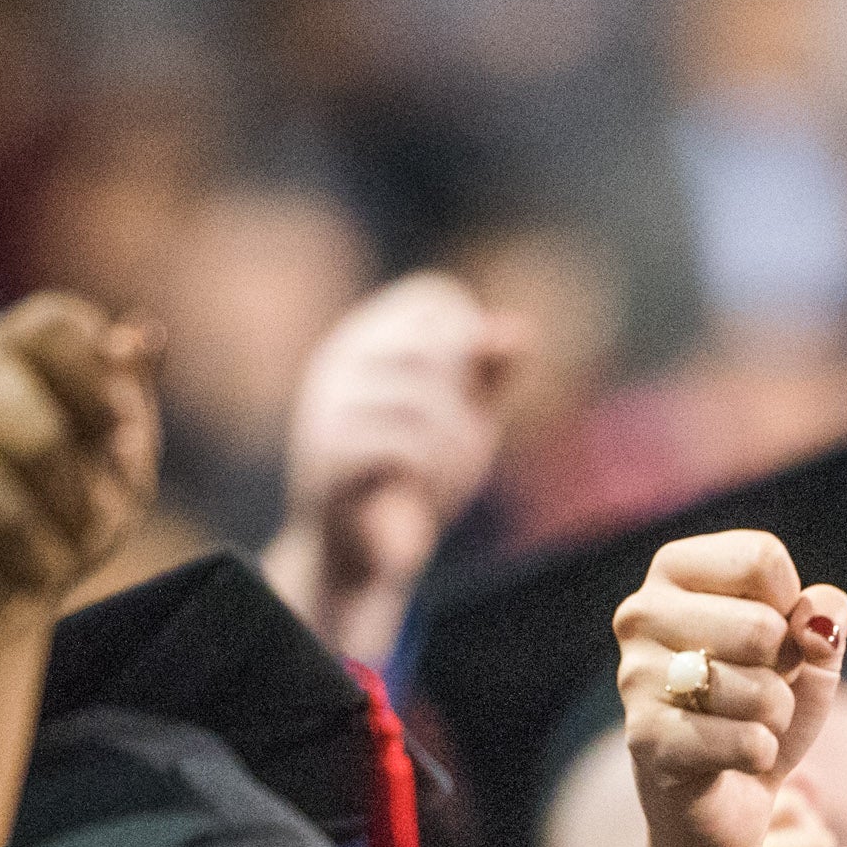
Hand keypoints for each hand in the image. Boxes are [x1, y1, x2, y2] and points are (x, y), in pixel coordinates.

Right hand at [0, 295, 161, 657]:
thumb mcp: (115, 456)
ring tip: (46, 563)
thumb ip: (130, 393)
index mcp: (13, 351)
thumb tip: (146, 335)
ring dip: (41, 548)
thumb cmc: (61, 512)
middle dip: (75, 493)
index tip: (116, 431)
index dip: (99, 383)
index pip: (53, 326)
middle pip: (35, 425)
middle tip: (85, 522)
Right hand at [263, 272, 522, 660]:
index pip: (434, 296)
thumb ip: (490, 373)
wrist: (357, 550)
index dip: (471, 333)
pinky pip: (399, 447)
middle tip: (474, 441)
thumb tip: (518, 332)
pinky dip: (429, 473)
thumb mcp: (463, 416)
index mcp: (368, 337)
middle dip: (468, 398)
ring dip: (455, 447)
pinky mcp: (328, 458)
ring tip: (452, 478)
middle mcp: (340, 360)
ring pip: (421, 402)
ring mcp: (328, 406)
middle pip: (434, 348)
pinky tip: (424, 494)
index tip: (479, 383)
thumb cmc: (412, 473)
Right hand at [615, 529, 846, 846]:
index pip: (762, 559)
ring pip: (759, 689)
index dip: (792, 609)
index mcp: (675, 572)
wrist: (730, 796)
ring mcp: (636, 677)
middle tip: (758, 690)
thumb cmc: (764, 706)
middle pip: (761, 626)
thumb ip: (825, 616)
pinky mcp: (646, 740)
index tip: (773, 640)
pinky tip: (735, 759)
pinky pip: (747, 741)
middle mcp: (641, 613)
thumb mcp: (810, 651)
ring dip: (774, 717)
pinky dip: (761, 755)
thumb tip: (815, 627)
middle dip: (784, 671)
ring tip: (744, 724)